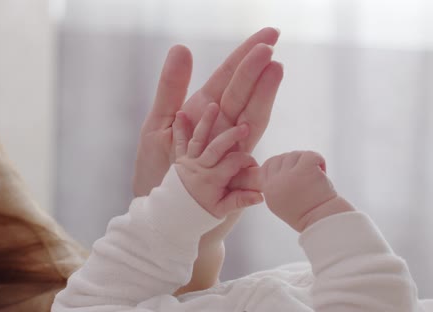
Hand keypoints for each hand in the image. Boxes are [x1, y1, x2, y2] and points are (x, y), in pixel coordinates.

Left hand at [133, 27, 282, 196]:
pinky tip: (260, 117)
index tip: (268, 36)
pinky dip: (251, 142)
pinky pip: (246, 150)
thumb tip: (182, 46)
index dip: (245, 55)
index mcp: (203, 112)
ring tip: (274, 69)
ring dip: (262, 94)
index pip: (228, 77)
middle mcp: (221, 126)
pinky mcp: (236, 172)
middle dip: (255, 68)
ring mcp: (231, 148)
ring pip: (250, 116)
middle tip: (270, 45)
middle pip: (242, 92)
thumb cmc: (158, 175)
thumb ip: (171, 89)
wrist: (165, 217)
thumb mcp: (157, 127)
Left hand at [172, 103, 263, 218]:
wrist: (171, 216)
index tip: (254, 163)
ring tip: (213, 105)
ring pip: (199, 138)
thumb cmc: (199, 214)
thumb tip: (261, 195)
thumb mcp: (221, 210)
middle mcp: (201, 167)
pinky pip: (179, 141)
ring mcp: (189, 161)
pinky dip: (180, 128)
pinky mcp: (179, 158)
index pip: (234, 164)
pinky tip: (180, 113)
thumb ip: (240, 201)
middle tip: (245, 126)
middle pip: (217, 148)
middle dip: (231, 136)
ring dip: (206, 121)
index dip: (246, 161)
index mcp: (213, 180)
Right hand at [235, 151, 352, 231]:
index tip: (295, 172)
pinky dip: (319, 160)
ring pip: (295, 155)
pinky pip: (309, 154)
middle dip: (295, 163)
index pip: (268, 165)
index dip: (282, 164)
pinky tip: (323, 172)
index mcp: (268, 190)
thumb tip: (282, 165)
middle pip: (282, 158)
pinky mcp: (304, 170)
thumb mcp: (281, 203)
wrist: (323, 222)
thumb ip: (276, 185)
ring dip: (307, 162)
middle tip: (307, 176)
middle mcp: (275, 182)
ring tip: (315, 178)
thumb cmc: (307, 214)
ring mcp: (288, 176)